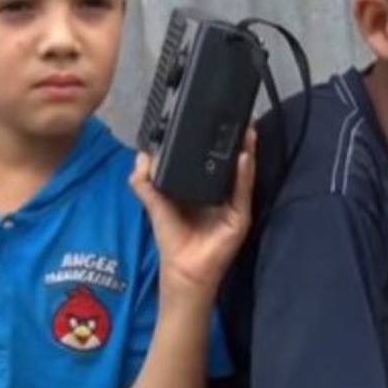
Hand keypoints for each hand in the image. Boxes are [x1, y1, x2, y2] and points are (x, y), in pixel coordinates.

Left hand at [129, 128, 255, 296]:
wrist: (183, 269)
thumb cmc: (172, 238)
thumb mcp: (154, 203)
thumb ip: (146, 181)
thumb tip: (141, 154)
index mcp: (202, 187)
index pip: (211, 160)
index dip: (213, 141)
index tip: (213, 119)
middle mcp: (222, 193)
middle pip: (231, 163)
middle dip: (235, 142)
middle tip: (238, 118)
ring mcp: (234, 204)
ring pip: (242, 173)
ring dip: (246, 151)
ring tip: (247, 130)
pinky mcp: (240, 216)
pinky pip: (244, 192)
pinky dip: (245, 174)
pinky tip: (243, 157)